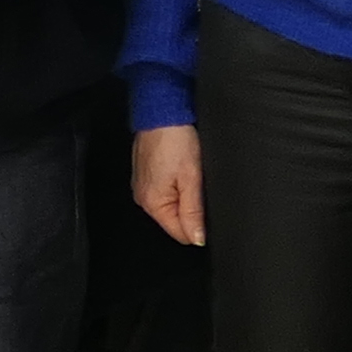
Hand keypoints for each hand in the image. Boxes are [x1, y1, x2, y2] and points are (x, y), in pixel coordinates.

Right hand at [131, 125, 203, 247]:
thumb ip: (194, 212)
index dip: (199, 226)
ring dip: (185, 195)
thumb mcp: (192, 178)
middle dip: (192, 209)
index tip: (208, 205)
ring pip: (171, 205)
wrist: (161, 112)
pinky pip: (165, 192)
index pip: (180, 233)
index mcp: (153, 203)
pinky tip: (181, 169)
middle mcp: (143, 199)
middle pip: (175, 220)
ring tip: (189, 173)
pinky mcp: (145, 175)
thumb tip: (197, 239)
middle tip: (199, 184)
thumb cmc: (175, 140)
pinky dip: (176, 185)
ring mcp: (143, 186)